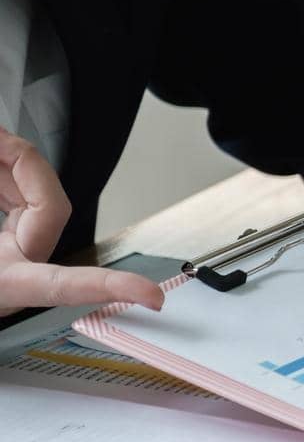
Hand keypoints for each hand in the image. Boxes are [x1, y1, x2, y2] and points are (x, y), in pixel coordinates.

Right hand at [0, 129, 163, 314]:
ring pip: (26, 200)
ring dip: (6, 165)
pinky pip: (11, 204)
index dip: (108, 287)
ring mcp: (6, 261)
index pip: (62, 285)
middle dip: (21, 164)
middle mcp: (9, 276)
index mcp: (1, 285)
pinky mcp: (2, 248)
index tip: (150, 295)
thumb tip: (1, 145)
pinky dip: (2, 178)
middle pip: (45, 207)